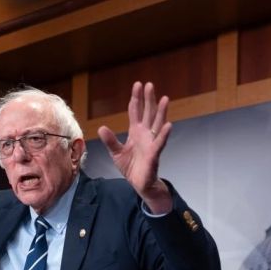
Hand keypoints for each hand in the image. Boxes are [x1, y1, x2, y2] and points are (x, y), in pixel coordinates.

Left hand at [98, 81, 171, 213]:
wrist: (140, 184)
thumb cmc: (131, 167)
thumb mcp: (116, 153)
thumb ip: (110, 140)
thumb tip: (101, 127)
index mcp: (136, 132)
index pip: (135, 111)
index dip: (136, 98)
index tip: (137, 85)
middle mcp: (145, 134)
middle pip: (148, 113)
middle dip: (149, 99)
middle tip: (150, 85)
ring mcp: (151, 143)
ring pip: (158, 124)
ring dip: (161, 112)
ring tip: (165, 98)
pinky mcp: (154, 154)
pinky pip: (160, 142)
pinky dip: (164, 134)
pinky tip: (168, 125)